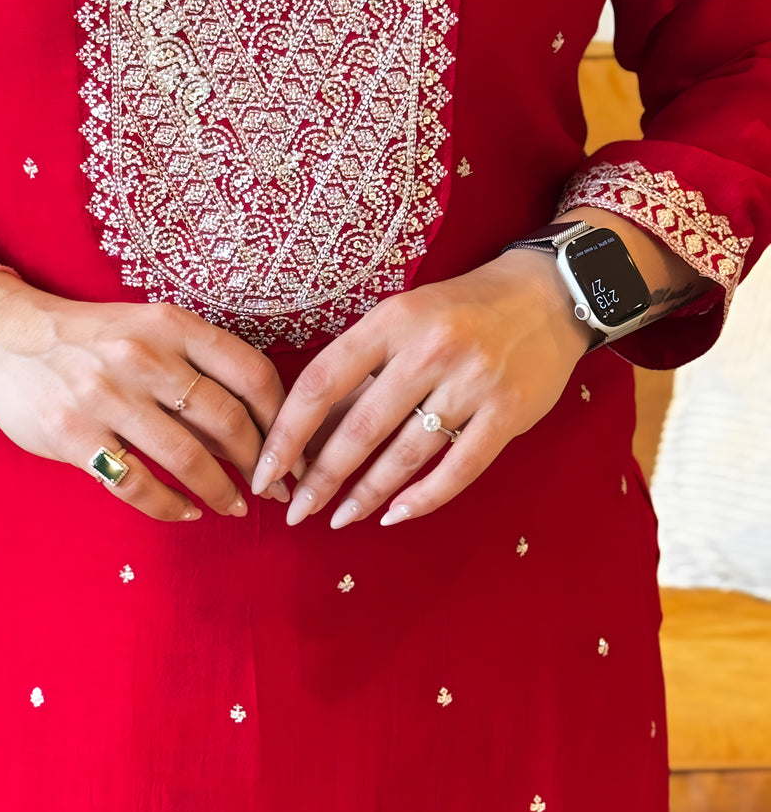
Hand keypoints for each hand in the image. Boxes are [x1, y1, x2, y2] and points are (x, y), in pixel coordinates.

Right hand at [0, 279, 294, 522]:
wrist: (4, 338)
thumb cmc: (90, 337)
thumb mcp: (147, 329)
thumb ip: (195, 364)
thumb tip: (257, 421)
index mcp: (171, 324)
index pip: (251, 373)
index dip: (282, 418)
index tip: (292, 447)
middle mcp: (143, 357)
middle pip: (227, 420)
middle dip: (261, 464)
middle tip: (274, 487)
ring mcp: (106, 397)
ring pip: (188, 458)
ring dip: (222, 491)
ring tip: (236, 506)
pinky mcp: (74, 436)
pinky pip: (137, 485)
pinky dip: (171, 506)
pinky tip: (187, 510)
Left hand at [250, 250, 592, 526]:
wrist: (546, 294)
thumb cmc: (460, 310)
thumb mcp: (403, 320)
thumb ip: (362, 372)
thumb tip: (309, 434)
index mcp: (392, 320)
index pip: (323, 383)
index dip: (288, 433)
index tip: (265, 469)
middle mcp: (428, 350)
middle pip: (360, 427)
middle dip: (322, 478)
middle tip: (298, 510)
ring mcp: (472, 383)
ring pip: (405, 454)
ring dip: (366, 494)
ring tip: (340, 517)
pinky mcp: (508, 413)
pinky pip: (458, 469)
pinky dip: (423, 498)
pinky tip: (394, 515)